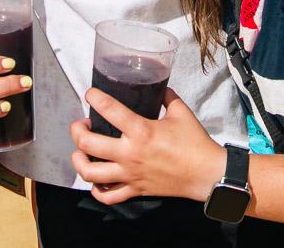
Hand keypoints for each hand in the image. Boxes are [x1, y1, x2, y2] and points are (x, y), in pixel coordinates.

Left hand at [69, 88, 223, 204]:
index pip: (110, 110)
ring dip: (79, 160)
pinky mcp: (135, 189)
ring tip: (80, 152)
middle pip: (88, 144)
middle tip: (81, 124)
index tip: (89, 94)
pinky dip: (96, 189)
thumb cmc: (195, 142)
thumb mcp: (181, 112)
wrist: (206, 174)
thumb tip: (159, 87)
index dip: (95, 98)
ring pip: (91, 173)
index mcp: (142, 131)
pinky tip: (96, 178)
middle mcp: (131, 154)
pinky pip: (107, 196)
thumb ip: (167, 97)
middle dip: (77, 131)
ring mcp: (130, 174)